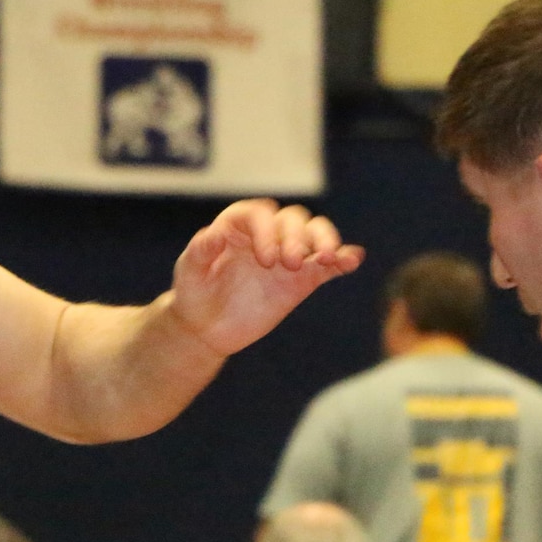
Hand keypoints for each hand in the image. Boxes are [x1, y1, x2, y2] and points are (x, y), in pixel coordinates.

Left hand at [169, 199, 363, 355]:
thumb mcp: (188, 271)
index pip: (260, 214)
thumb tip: (215, 234)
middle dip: (296, 236)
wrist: (206, 327)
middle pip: (292, 219)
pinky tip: (352, 260)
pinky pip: (328, 264)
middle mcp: (267, 234)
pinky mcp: (303, 278)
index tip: (267, 259)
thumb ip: (200, 250)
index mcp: (238, 226)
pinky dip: (343, 259)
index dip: (267, 230)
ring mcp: (288, 255)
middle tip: (290, 263)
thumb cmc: (194, 293)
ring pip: (315, 234)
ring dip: (324, 241)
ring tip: (326, 257)